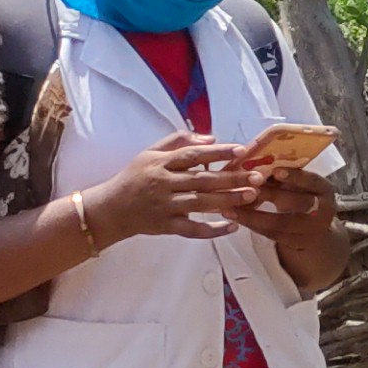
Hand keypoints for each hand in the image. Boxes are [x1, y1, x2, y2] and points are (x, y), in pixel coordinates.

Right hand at [82, 133, 243, 242]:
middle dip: (232, 178)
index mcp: (160, 162)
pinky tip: (233, 226)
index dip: (217, 152)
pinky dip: (213, 230)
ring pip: (200, 203)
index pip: (193, 155)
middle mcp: (163, 183)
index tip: (242, 150)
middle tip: (258, 176)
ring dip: (228, 200)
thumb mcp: (150, 153)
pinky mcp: (166, 226)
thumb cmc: (135, 177)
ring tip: (252, 196)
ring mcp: (165, 206)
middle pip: (202, 180)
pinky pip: (192, 230)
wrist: (109, 209)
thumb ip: (178, 141)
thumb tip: (211, 138)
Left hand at [217, 158, 335, 240]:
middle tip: (244, 188)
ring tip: (228, 208)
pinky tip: (235, 218)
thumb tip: (251, 162)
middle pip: (298, 203)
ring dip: (253, 216)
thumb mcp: (298, 184)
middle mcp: (323, 209)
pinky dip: (252, 225)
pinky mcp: (297, 243)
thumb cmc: (300, 196)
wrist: (315, 228)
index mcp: (324, 189)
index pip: (311, 181)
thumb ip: (281, 175)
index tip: (275, 171)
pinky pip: (272, 234)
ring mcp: (312, 230)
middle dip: (270, 195)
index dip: (295, 176)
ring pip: (281, 223)